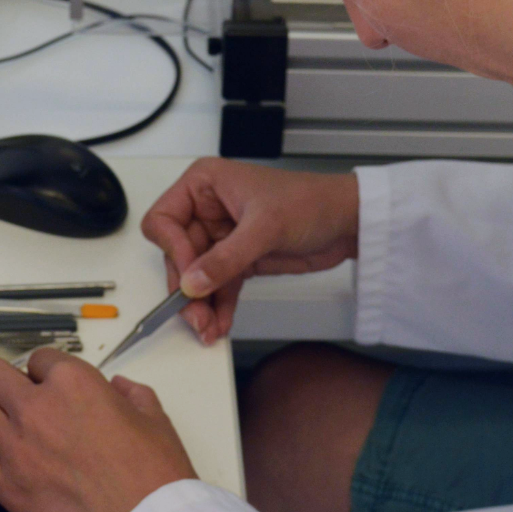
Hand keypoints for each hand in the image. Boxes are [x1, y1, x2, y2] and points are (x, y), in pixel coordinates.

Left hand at [0, 350, 196, 511]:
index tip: (50, 386)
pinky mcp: (5, 486)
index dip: (45, 373)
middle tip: (14, 396)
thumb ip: (132, 394)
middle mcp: (38, 408)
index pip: (38, 359)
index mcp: (75, 383)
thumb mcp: (155, 419)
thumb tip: (119, 387)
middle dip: (0, 381)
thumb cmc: (153, 476)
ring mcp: (16, 447)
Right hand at [141, 158, 359, 343]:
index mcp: (205, 184)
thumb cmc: (312, 201)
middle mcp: (207, 208)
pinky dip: (217, 306)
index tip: (189, 275)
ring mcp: (222, 236)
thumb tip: (193, 283)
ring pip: (196, 276)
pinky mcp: (238, 258)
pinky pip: (217, 286)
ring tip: (208, 327)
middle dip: (186, 287)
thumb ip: (226, 258)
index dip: (172, 250)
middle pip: (177, 254)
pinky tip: (220, 323)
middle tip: (195, 315)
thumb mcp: (265, 227)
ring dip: (200, 304)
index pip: (165, 220)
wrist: (347, 221)